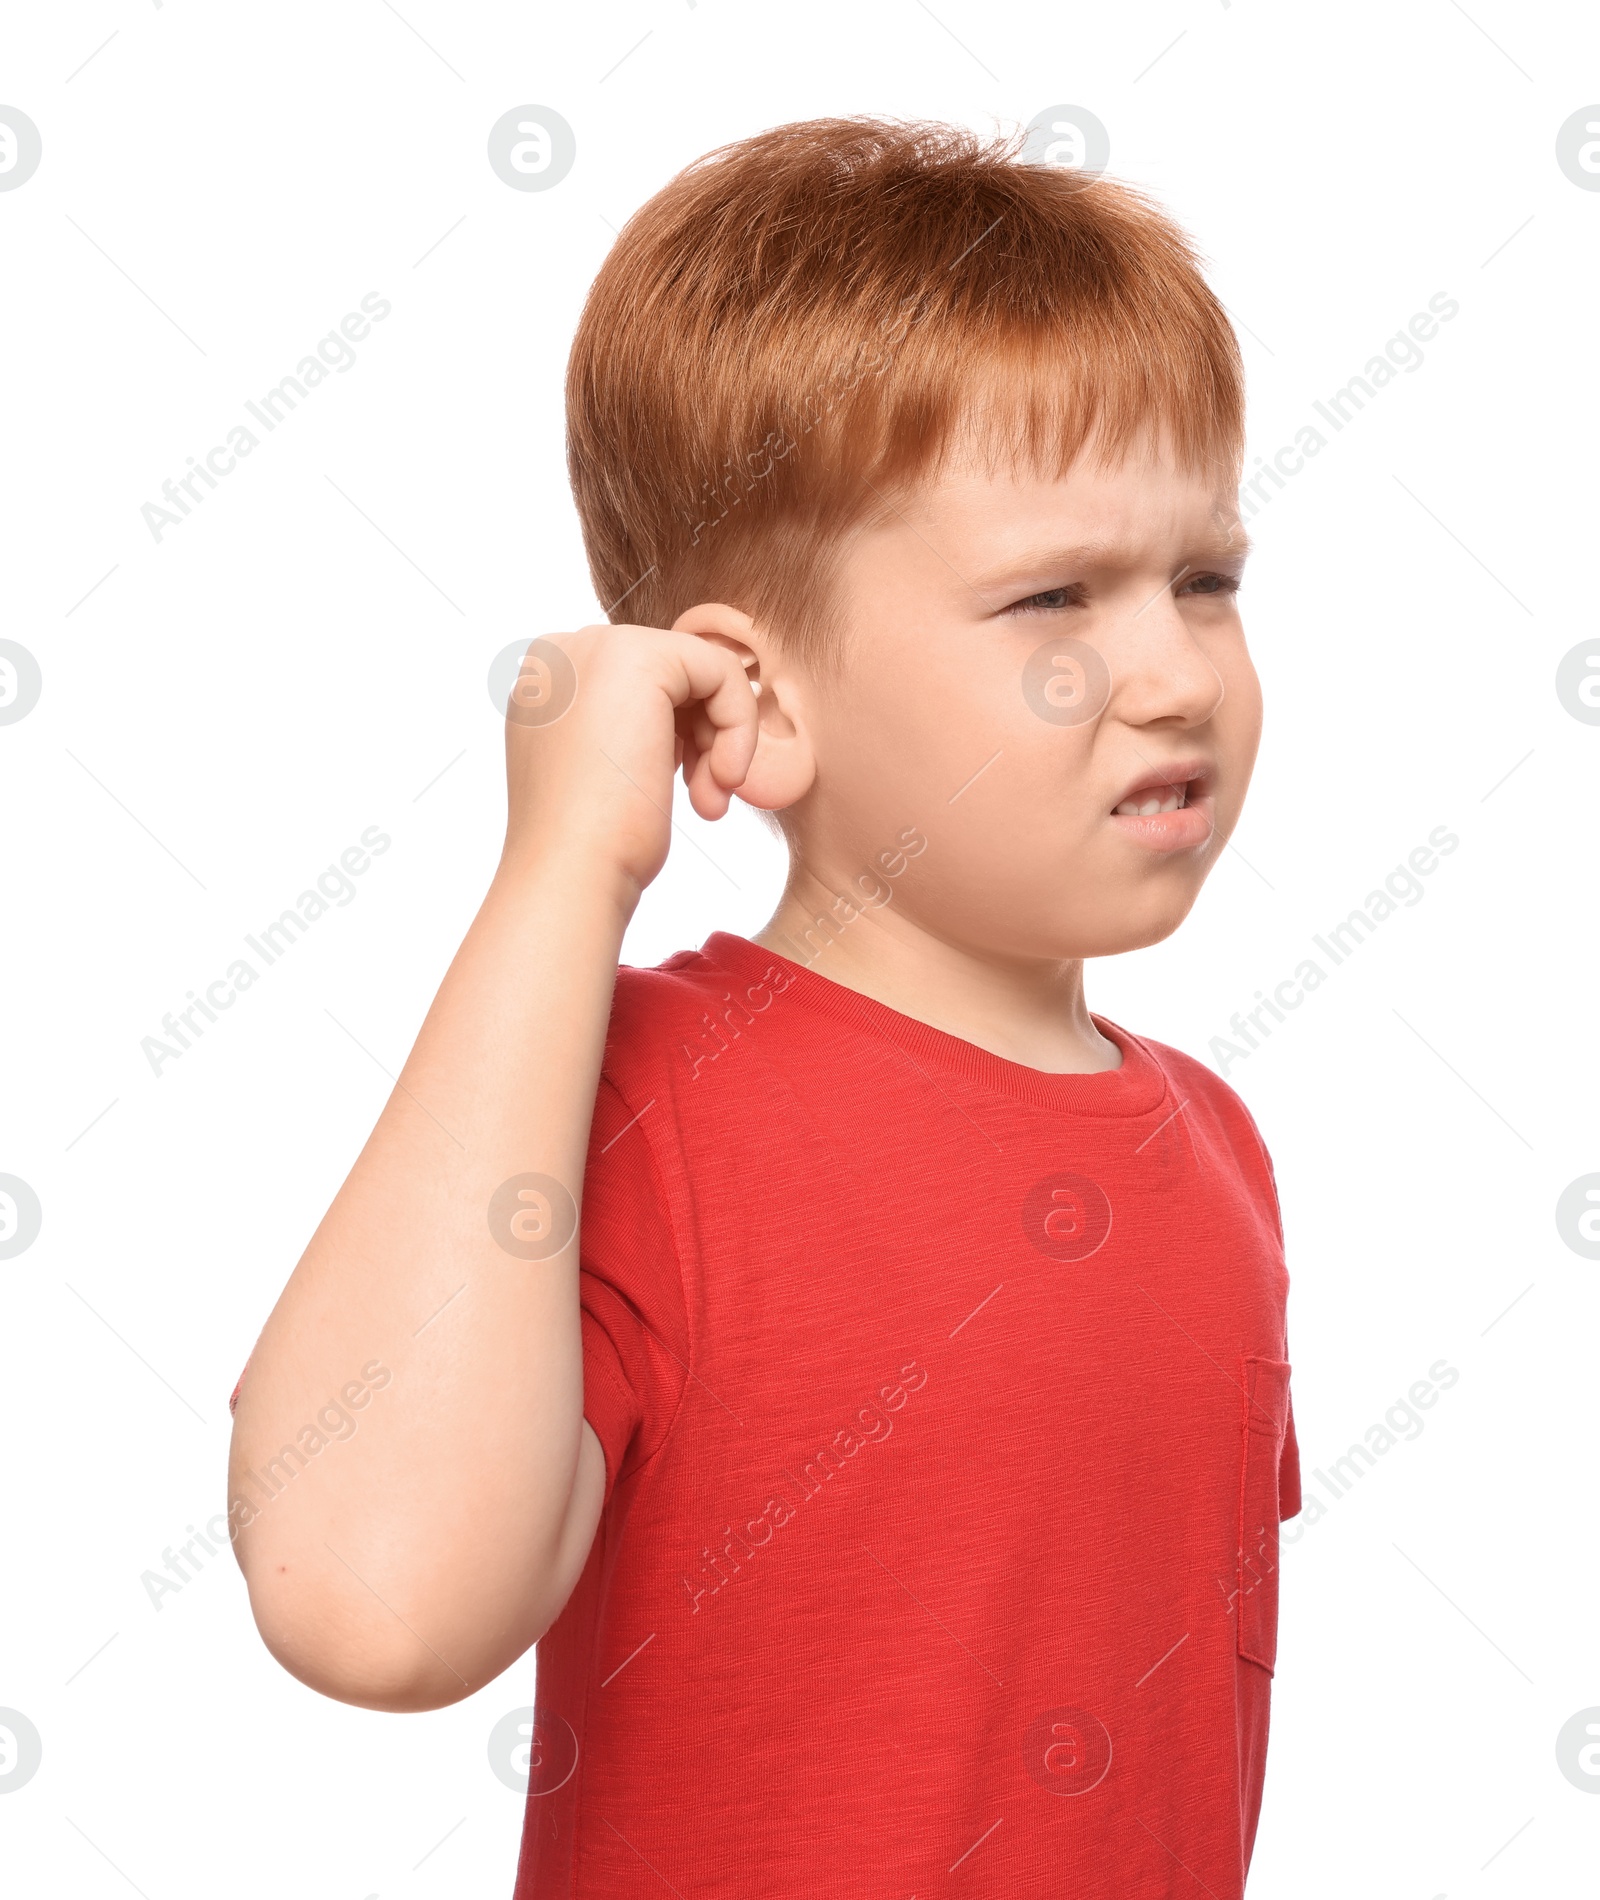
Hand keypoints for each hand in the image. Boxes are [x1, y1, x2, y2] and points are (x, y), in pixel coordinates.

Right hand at [499, 624, 760, 902]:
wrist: (571, 874)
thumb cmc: (590, 847)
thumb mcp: (603, 772)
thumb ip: (623, 726)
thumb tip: (672, 711)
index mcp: (547, 682)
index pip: (646, 683)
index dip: (678, 732)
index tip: (682, 785)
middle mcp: (561, 654)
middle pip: (675, 672)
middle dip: (703, 735)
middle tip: (705, 797)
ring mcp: (592, 647)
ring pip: (703, 670)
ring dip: (721, 739)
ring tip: (709, 800)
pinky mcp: (636, 656)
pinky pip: (723, 672)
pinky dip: (739, 727)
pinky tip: (722, 780)